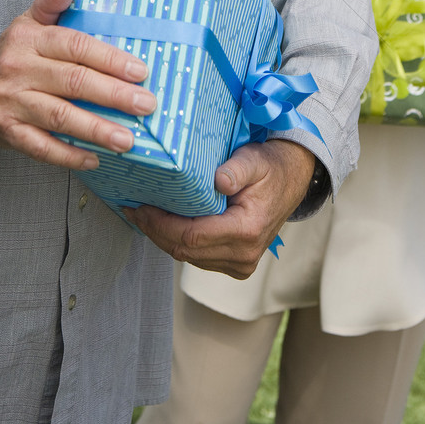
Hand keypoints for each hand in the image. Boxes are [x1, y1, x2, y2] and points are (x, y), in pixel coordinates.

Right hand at [0, 0, 155, 169]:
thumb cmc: (16, 55)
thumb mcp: (28, 22)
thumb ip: (51, 3)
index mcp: (29, 38)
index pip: (73, 45)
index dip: (108, 59)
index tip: (140, 71)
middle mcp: (19, 69)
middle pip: (72, 81)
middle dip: (113, 95)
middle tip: (145, 105)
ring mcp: (12, 102)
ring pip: (59, 117)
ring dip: (96, 130)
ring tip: (128, 140)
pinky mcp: (9, 132)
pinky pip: (41, 148)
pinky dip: (69, 156)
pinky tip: (95, 158)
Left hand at [125, 139, 315, 278]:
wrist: (292, 181)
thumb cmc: (270, 167)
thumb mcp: (255, 159)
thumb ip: (237, 169)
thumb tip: (218, 180)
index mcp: (247, 230)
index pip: (192, 236)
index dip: (161, 224)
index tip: (140, 207)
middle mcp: (243, 255)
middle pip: (185, 251)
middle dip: (154, 231)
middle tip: (132, 210)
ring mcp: (240, 263)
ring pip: (188, 258)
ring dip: (162, 238)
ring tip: (140, 215)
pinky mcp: (235, 264)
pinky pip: (198, 257)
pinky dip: (177, 242)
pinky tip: (161, 224)